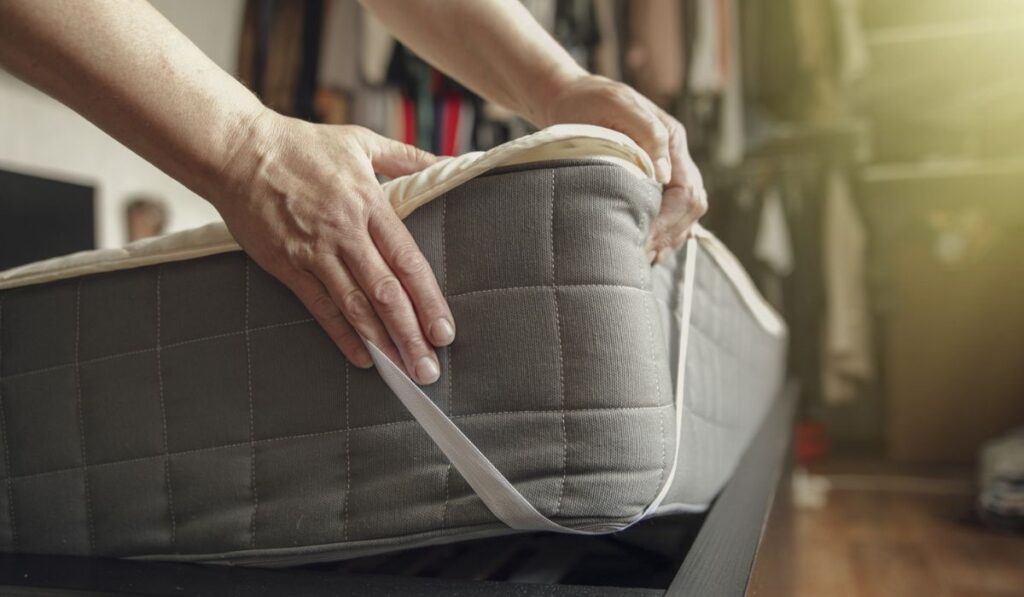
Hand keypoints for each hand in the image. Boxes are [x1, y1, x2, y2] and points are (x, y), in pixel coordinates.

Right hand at [214, 110, 453, 383]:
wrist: (237, 150)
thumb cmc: (302, 146)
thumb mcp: (361, 142)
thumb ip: (409, 158)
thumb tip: (452, 162)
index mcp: (368, 204)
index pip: (407, 260)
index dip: (428, 299)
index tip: (444, 331)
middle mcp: (344, 232)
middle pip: (385, 292)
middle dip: (410, 333)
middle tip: (429, 368)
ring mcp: (313, 252)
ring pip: (354, 305)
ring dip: (381, 342)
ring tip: (403, 371)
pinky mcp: (286, 265)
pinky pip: (319, 307)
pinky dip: (341, 335)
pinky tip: (362, 357)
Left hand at [540, 75, 707, 261]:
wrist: (566, 96)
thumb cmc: (587, 100)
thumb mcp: (616, 106)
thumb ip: (647, 134)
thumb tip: (664, 174)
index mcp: (670, 137)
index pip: (687, 190)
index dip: (669, 220)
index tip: (645, 239)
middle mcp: (673, 156)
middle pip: (691, 206)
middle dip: (670, 234)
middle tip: (643, 255)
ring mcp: (664, 168)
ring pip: (682, 214)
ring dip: (667, 238)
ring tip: (643, 259)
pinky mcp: (649, 180)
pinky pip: (667, 213)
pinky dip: (659, 234)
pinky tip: (643, 249)